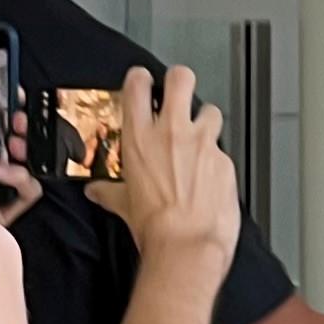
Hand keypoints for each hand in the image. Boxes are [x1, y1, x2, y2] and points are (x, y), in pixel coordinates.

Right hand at [85, 65, 236, 266]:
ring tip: (200, 137)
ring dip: (206, 121)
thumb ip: (110, 192)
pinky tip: (211, 176)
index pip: (137, 86)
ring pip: (211, 110)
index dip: (141, 78)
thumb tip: (97, 191)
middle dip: (180, 81)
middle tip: (177, 91)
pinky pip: (223, 151)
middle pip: (180, 78)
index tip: (143, 82)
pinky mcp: (225, 161)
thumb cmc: (155, 227)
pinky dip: (217, 160)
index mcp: (140, 138)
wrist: (187, 245)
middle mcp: (172, 133)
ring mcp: (202, 144)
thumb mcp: (124, 206)